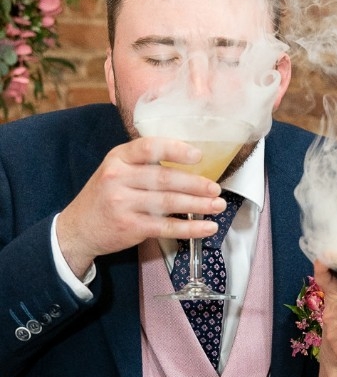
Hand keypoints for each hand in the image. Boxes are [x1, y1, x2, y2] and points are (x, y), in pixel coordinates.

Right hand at [56, 136, 227, 278]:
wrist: (78, 228)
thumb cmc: (106, 195)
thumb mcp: (116, 170)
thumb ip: (144, 163)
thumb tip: (189, 161)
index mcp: (118, 158)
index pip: (149, 148)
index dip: (175, 150)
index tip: (198, 156)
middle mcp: (118, 178)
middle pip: (164, 179)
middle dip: (195, 184)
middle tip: (216, 188)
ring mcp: (123, 204)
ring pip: (168, 203)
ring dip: (198, 205)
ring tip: (218, 205)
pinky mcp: (131, 227)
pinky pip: (166, 227)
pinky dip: (190, 228)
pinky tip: (207, 227)